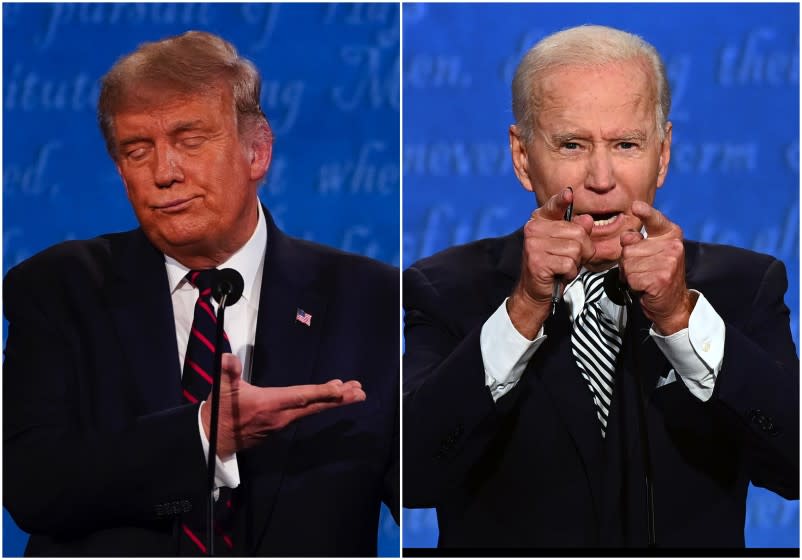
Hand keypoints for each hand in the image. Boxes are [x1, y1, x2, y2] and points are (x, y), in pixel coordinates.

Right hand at [201, 353, 366, 456]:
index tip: (341, 388)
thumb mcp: (223, 388)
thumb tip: (227, 357)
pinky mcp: (281, 427)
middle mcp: (281, 416)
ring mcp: (282, 423)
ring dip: (334, 401)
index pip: (301, 396)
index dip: (322, 392)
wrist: (215, 439)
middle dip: (340, 398)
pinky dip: (321, 404)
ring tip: (354, 392)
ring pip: (313, 410)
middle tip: (361, 391)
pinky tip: (331, 397)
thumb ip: (227, 371)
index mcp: (270, 404)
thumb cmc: (221, 410)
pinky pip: (306, 413)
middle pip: (315, 406)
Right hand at [508, 187, 594, 338]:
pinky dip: (569, 272)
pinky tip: (558, 273)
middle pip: (578, 232)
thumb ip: (578, 230)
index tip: (569, 193)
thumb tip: (587, 220)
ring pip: (575, 249)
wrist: (535, 289)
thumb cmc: (554, 264)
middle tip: (568, 258)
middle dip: (582, 249)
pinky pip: (568, 263)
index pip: (554, 206)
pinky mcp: (536, 261)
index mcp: (540, 220)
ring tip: (563, 266)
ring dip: (575, 262)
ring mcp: (533, 244)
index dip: (562, 200)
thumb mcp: (569, 244)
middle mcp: (533, 229)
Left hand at [619, 200, 696, 333]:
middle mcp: (673, 246)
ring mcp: (668, 262)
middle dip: (628, 262)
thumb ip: (637, 241)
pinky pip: (631, 278)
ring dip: (630, 274)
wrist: (673, 303)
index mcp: (671, 235)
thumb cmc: (657, 274)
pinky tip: (646, 287)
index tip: (635, 206)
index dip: (645, 212)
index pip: (655, 220)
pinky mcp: (661, 278)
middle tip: (643, 270)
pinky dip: (633, 285)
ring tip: (645, 278)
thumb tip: (627, 236)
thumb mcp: (650, 252)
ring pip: (627, 264)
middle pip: (629, 248)